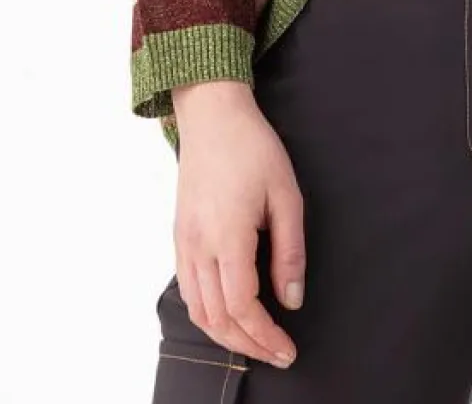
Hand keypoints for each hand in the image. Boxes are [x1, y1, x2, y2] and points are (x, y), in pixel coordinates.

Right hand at [168, 80, 306, 369]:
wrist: (212, 116)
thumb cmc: (253, 148)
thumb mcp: (286, 194)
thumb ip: (290, 251)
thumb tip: (292, 300)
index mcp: (227, 237)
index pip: (241, 306)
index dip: (264, 335)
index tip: (287, 349)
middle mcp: (198, 246)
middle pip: (217, 318)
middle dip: (248, 344)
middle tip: (278, 354)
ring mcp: (184, 243)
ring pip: (197, 310)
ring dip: (225, 335)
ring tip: (256, 342)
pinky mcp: (179, 237)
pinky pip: (187, 290)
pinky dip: (206, 314)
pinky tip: (228, 316)